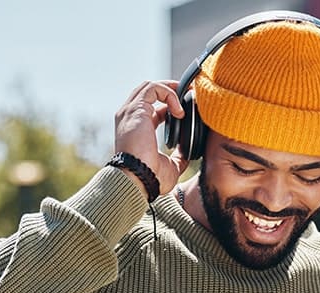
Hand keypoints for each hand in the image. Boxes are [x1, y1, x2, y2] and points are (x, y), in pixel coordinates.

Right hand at [114, 80, 189, 194]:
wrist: (138, 179)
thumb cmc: (150, 178)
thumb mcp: (170, 166)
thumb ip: (178, 156)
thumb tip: (188, 153)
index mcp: (136, 129)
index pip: (152, 107)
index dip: (169, 105)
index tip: (186, 110)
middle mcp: (130, 117)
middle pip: (148, 91)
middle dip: (170, 89)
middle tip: (189, 95)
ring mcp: (130, 112)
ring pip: (149, 86)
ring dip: (170, 88)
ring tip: (186, 97)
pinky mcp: (135, 109)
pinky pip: (153, 89)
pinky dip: (169, 94)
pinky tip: (179, 111)